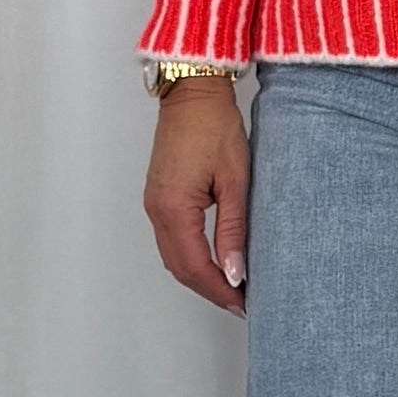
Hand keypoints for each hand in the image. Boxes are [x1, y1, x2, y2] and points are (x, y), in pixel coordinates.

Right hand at [143, 80, 249, 316]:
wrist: (193, 93)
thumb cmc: (215, 126)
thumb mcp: (234, 179)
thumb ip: (233, 229)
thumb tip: (236, 271)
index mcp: (174, 209)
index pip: (196, 267)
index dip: (220, 289)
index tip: (244, 303)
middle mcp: (157, 211)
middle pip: (180, 267)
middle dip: (210, 288)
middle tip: (240, 301)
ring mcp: (154, 203)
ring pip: (173, 256)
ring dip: (199, 274)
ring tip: (231, 284)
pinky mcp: (158, 195)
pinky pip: (170, 238)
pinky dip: (190, 255)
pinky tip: (212, 259)